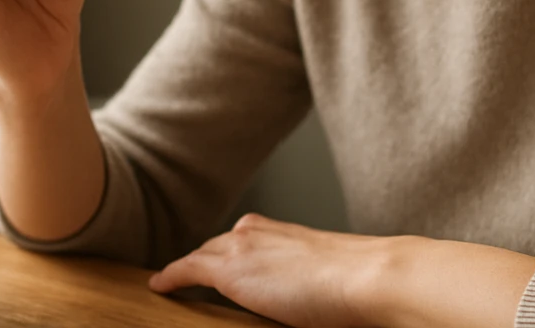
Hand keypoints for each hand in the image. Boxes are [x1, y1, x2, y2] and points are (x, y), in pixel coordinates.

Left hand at [149, 215, 534, 327]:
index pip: (252, 240)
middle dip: (206, 257)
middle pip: (222, 244)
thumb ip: (328, 285)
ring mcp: (246, 248)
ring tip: (171, 280)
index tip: (225, 259)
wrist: (375, 277)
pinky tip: (159, 286)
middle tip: (186, 273)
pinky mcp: (231, 269)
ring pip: (205, 255)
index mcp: (292, 234)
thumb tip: (338, 301)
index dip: (236, 252)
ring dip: (189, 267)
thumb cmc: (373, 285)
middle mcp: (264, 233)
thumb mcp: (346, 279)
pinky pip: (189, 271)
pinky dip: (173, 277)